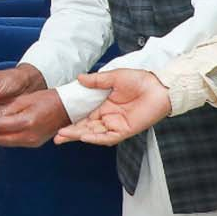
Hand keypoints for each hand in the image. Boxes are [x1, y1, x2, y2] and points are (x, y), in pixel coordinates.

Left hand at [0, 89, 71, 146]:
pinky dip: (1, 139)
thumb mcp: (25, 100)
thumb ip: (7, 109)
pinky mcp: (33, 143)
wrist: (68, 108)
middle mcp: (29, 135)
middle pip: (0, 139)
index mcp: (27, 121)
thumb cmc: (48, 99)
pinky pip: (13, 142)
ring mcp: (32, 141)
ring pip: (5, 142)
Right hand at [53, 69, 170, 146]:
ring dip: (80, 135)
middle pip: (86, 128)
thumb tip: (79, 78)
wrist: (159, 85)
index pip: (84, 117)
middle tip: (57, 136)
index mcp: (105, 106)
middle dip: (71, 133)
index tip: (59, 125)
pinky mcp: (126, 130)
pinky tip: (84, 137)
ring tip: (64, 136)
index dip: (72, 122)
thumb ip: (96, 81)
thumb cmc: (140, 80)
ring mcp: (117, 125)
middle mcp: (109, 118)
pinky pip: (108, 137)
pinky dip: (96, 138)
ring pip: (94, 134)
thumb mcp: (114, 77)